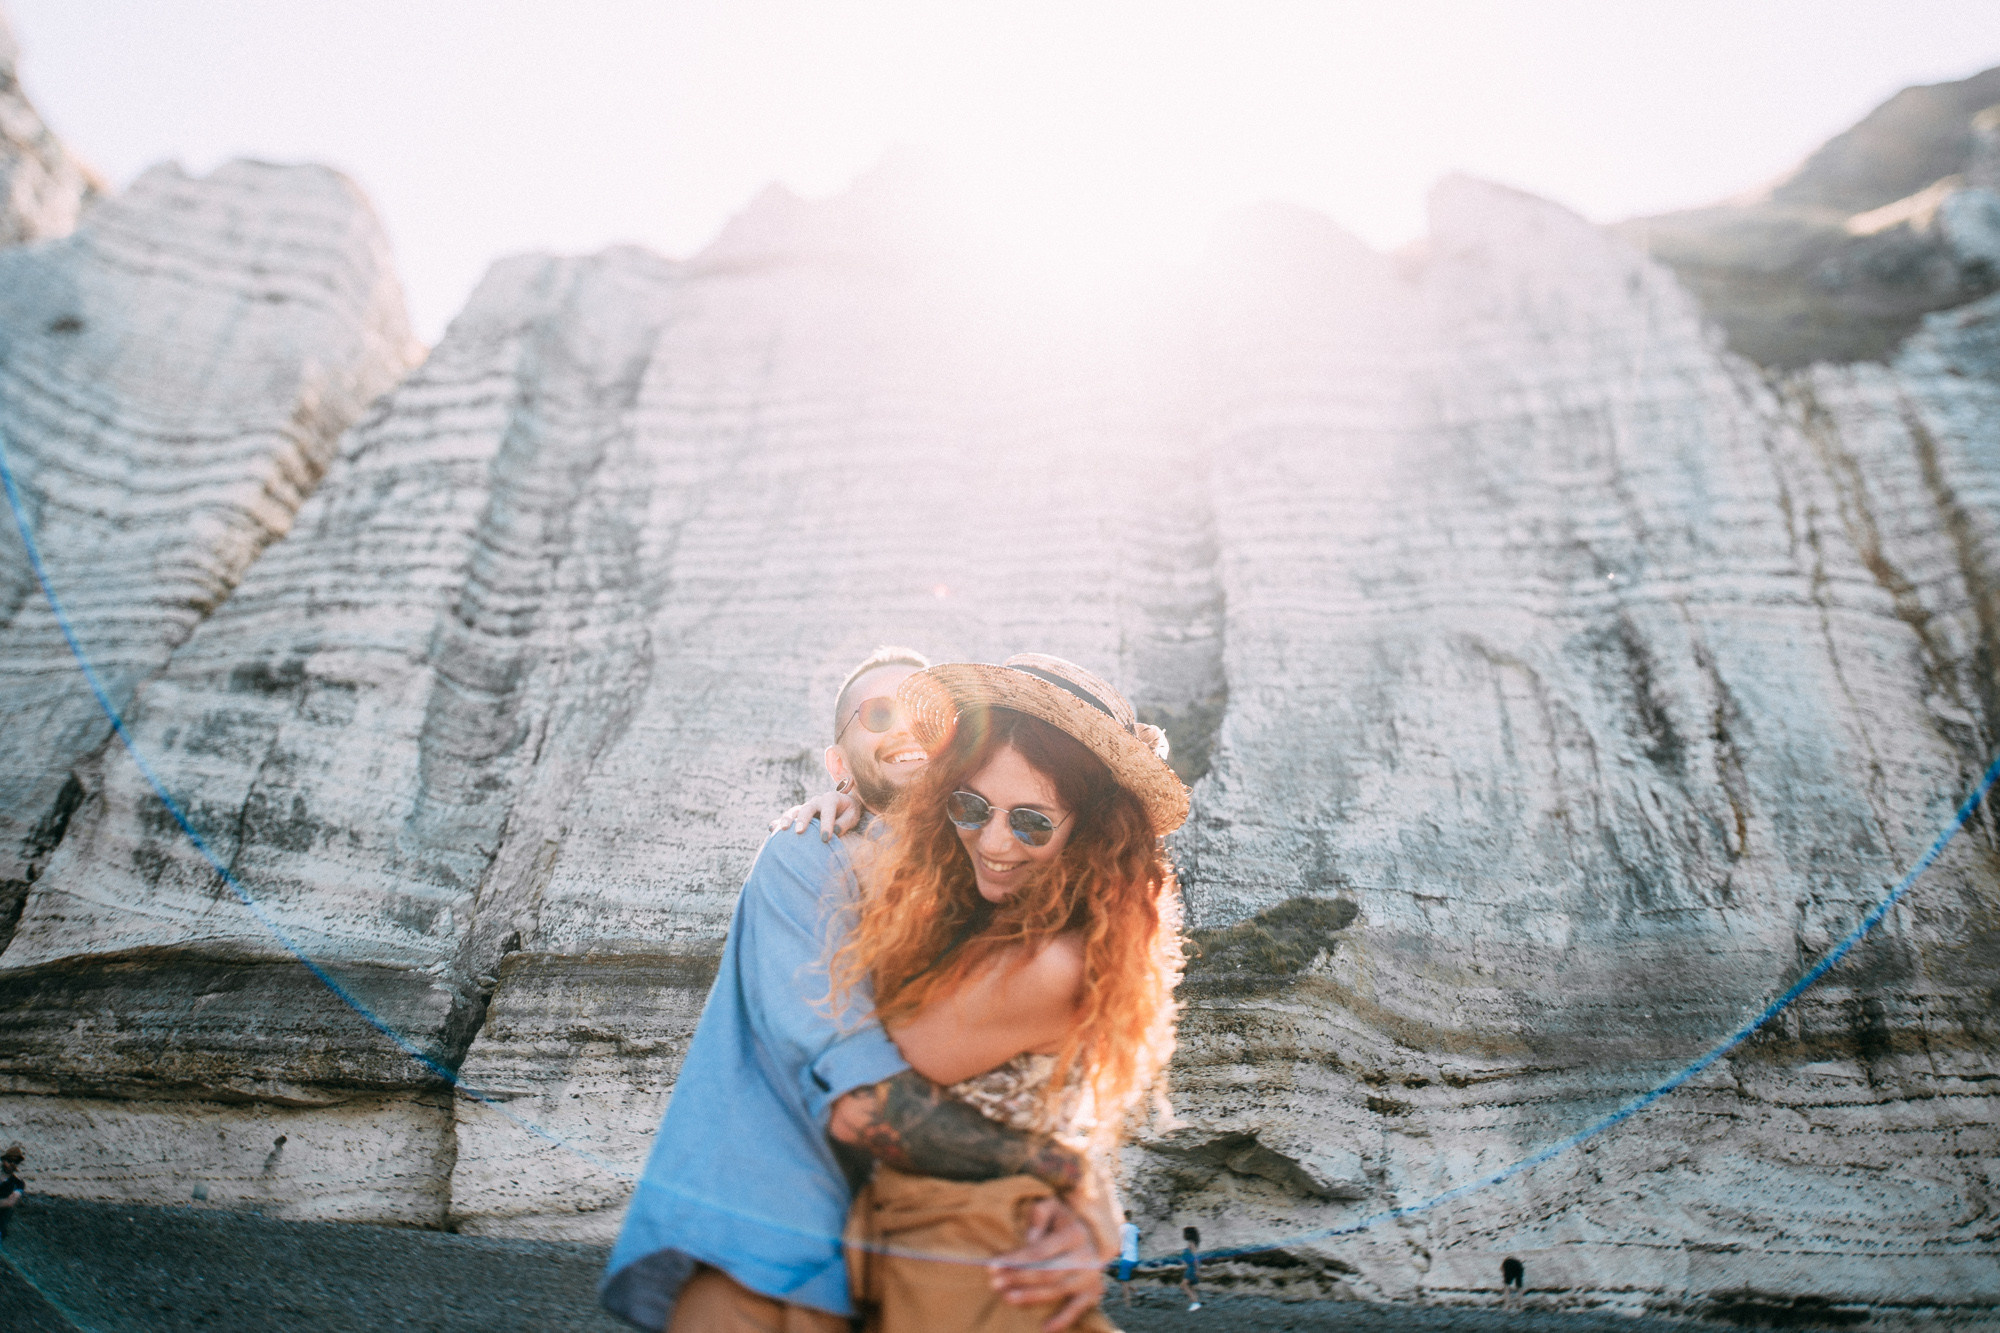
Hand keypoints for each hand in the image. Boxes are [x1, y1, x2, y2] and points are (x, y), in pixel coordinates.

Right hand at [768, 788, 861, 839]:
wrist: (843, 805)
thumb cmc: (849, 812)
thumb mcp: (853, 815)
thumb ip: (845, 822)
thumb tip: (835, 831)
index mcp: (831, 799)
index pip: (828, 811)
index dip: (826, 825)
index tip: (825, 839)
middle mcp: (816, 801)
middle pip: (807, 809)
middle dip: (803, 820)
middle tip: (800, 832)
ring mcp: (806, 807)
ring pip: (794, 811)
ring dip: (787, 819)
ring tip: (783, 830)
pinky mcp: (799, 814)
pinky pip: (787, 817)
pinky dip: (779, 821)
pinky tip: (771, 828)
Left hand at [989, 1196, 1105, 1331]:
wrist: (1096, 1231)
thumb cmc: (1066, 1217)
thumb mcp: (1053, 1206)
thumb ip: (1039, 1215)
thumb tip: (1030, 1237)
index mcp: (1074, 1234)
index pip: (1040, 1251)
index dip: (1016, 1259)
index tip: (993, 1265)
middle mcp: (1085, 1257)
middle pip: (1047, 1272)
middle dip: (1019, 1278)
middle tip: (995, 1284)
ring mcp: (1090, 1277)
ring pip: (1057, 1290)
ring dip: (1031, 1297)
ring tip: (1007, 1297)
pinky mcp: (1092, 1291)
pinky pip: (1077, 1309)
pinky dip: (1062, 1320)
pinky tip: (1044, 1328)